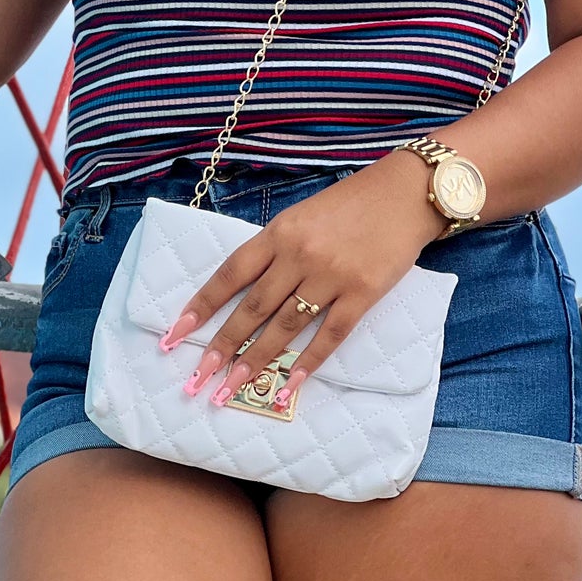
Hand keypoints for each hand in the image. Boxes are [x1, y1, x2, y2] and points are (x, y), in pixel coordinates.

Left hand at [159, 153, 443, 413]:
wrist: (406, 192)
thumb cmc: (351, 203)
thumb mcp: (302, 215)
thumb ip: (275, 249)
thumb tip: (243, 291)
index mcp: (279, 232)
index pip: (230, 274)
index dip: (201, 305)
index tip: (175, 332)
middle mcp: (300, 254)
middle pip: (252, 308)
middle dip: (221, 346)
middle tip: (198, 378)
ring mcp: (332, 275)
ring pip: (285, 327)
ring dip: (256, 361)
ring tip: (232, 388)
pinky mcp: (363, 292)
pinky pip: (331, 333)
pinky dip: (309, 361)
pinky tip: (290, 384)